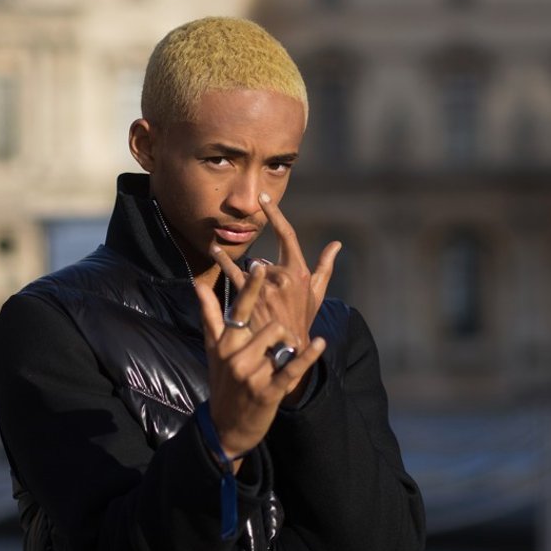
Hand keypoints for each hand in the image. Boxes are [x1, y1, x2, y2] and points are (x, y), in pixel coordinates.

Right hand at [195, 261, 326, 464]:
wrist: (226, 426)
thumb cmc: (222, 383)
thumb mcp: (213, 350)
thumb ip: (209, 316)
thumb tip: (199, 284)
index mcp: (225, 343)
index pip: (239, 310)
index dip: (251, 288)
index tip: (259, 266)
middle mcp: (236, 356)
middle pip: (269, 326)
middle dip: (280, 332)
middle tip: (277, 346)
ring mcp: (251, 375)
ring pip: (279, 345)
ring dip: (286, 349)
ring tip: (279, 360)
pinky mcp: (268, 392)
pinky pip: (291, 368)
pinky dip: (308, 355)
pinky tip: (319, 342)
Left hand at [210, 194, 339, 404]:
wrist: (288, 353)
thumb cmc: (303, 321)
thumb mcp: (317, 295)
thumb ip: (325, 267)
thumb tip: (336, 244)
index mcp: (299, 272)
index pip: (286, 235)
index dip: (275, 214)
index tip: (264, 198)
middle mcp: (282, 277)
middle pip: (264, 260)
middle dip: (261, 271)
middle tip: (263, 291)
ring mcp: (265, 289)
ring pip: (248, 268)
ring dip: (233, 261)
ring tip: (214, 247)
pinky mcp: (249, 300)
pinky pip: (233, 277)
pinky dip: (224, 265)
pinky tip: (214, 253)